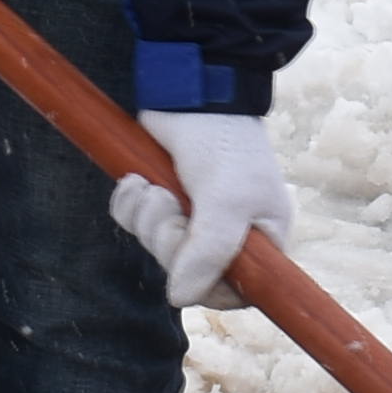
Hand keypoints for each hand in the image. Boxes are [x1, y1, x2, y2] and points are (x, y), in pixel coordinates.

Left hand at [111, 106, 292, 307]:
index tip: (190, 262)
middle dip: (168, 241)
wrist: (191, 94)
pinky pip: (133, 224)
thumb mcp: (228, 200)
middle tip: (170, 206)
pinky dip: (129, 205)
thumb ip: (209, 252)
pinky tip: (137, 180)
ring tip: (153, 187)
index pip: (236, 292)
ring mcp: (192, 219)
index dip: (209, 286)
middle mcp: (228, 235)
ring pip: (155, 248)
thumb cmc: (225, 145)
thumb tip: (180, 298)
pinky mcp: (161, 200)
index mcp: (262, 239)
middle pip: (187, 274)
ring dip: (146, 219)